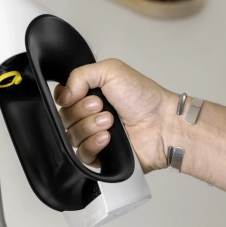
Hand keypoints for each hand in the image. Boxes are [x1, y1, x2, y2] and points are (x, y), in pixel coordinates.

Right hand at [54, 58, 172, 171]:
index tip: (82, 94)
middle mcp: (89, 115)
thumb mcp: (111, 70)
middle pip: (64, 117)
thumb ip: (79, 75)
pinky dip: (92, 144)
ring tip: (110, 123)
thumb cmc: (144, 97)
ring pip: (71, 136)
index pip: (62, 98)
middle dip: (82, 111)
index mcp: (90, 93)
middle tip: (102, 107)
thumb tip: (62, 96)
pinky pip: (81, 155)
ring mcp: (93, 136)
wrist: (163, 125)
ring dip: (89, 126)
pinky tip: (107, 138)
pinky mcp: (99, 156)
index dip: (67, 97)